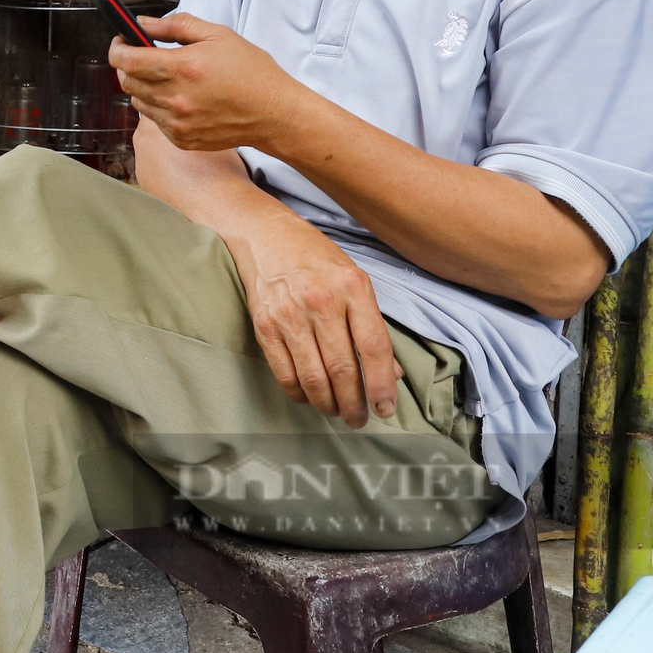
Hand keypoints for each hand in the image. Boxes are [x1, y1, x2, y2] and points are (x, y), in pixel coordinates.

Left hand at [109, 13, 305, 153]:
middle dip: (128, 65)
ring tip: (166, 78)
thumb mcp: (216, 35)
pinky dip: (159, 107)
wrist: (273, 112)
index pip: (126, 60)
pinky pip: (154, 121)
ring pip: (137, 101)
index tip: (122, 41)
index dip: (118, 48)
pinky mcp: (181, 139)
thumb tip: (143, 24)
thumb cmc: (251, 72)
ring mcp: (176, 123)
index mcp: (181, 68)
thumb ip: (175, 25)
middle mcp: (174, 98)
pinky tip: (180, 98)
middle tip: (142, 56)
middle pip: (126, 81)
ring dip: (143, 87)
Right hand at [132, 119, 398, 426]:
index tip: (387, 408)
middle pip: (344, 368)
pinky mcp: (265, 324)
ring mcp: (290, 314)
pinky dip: (299, 393)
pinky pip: (285, 372)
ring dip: (328, 404)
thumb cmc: (313, 256)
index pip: (374, 348)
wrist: (262, 234)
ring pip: (314, 377)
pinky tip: (309, 397)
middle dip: (355, 403)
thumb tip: (391, 372)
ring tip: (336, 413)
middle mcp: (322, 301)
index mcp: (353, 287)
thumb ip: (371, 322)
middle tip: (359, 419)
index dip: (382, 385)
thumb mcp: (352, 277)